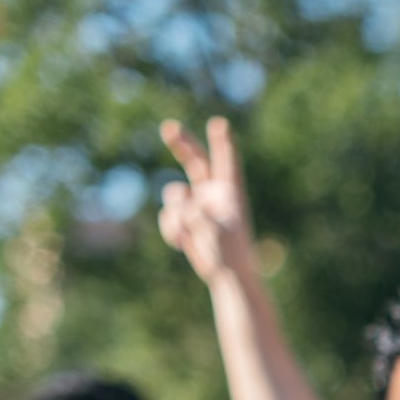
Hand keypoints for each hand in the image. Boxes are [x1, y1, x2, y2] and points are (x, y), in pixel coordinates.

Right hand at [158, 116, 256, 283]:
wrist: (227, 275)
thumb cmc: (230, 255)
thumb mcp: (216, 234)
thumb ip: (198, 215)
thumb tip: (181, 202)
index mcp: (231, 194)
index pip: (227, 163)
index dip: (222, 143)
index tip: (220, 124)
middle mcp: (214, 194)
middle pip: (196, 161)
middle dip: (182, 144)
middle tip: (169, 127)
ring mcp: (198, 204)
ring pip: (174, 195)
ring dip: (175, 214)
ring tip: (189, 235)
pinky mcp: (185, 218)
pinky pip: (168, 216)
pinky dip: (171, 230)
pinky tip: (182, 245)